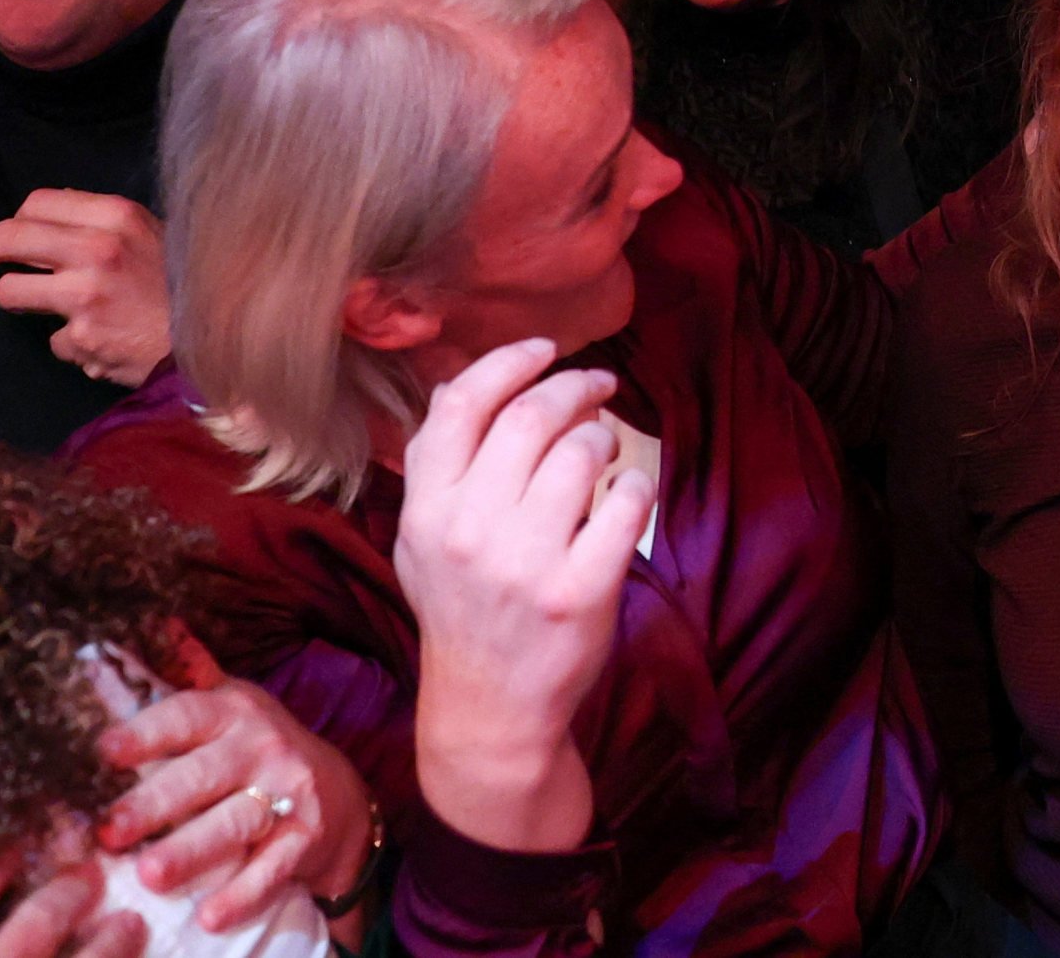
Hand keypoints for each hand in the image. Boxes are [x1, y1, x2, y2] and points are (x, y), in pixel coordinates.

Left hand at [0, 188, 169, 377]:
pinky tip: (99, 340)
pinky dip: (71, 342)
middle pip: (10, 238)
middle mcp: (96, 248)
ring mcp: (85, 294)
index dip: (14, 219)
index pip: (38, 203)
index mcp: (116, 216)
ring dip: (19, 299)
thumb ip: (103, 224)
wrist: (210, 337)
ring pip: (10, 291)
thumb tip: (48, 216)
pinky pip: (53, 338)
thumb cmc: (182, 284)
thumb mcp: (150, 234)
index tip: (4, 233)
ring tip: (40, 305)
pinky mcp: (82, 336)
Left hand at [94, 676, 374, 932]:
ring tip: (150, 875)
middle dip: (154, 804)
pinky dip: (242, 895)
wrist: (340, 798)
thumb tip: (159, 622)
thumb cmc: (262, 751)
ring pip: (233, 824)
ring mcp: (287, 795)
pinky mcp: (304, 841)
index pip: (187, 716)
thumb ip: (192, 676)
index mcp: (235, 713)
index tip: (105, 749)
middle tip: (109, 831)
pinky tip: (210, 916)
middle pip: (202, 777)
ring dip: (191, 851)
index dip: (147, 731)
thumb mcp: (233, 706)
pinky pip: (271, 871)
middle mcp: (262, 749)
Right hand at [394, 339, 650, 854]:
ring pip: (584, 452)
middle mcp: (468, 532)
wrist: (490, 710)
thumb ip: (435, 465)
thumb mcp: (424, 540)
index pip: (462, 404)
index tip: (547, 348)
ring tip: (605, 451)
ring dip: (605, 438)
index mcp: (426, 511)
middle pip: (532, 415)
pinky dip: (635, 487)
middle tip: (598, 389)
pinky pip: (626, 502)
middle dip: (575, 387)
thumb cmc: (463, 611)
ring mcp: (525, 563)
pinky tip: (626, 497)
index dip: (510, 361)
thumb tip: (455, 383)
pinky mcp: (580, 592)